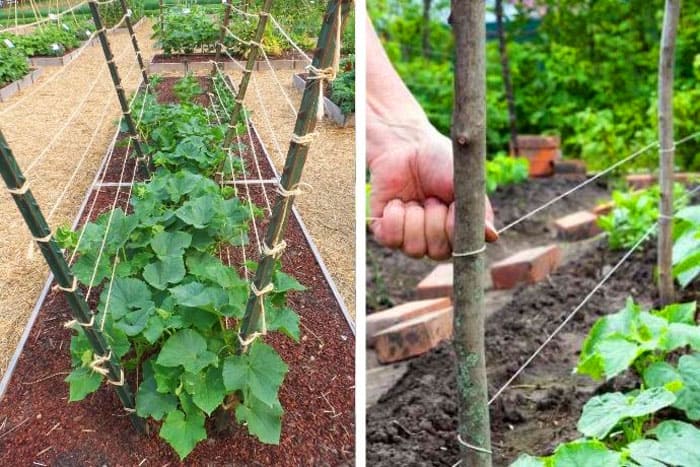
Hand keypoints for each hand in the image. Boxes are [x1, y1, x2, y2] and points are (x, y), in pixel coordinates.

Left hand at [368, 118, 497, 259]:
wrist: (408, 146)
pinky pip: (390, 239)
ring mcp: (409, 237)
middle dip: (433, 220)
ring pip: (414, 249)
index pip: (461, 250)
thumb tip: (492, 236)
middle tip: (431, 198)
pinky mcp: (385, 231)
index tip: (451, 205)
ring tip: (415, 200)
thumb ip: (479, 211)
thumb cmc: (440, 162)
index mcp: (457, 231)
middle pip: (436, 252)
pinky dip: (394, 217)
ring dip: (414, 219)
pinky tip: (397, 202)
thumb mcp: (465, 183)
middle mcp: (434, 239)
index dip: (454, 229)